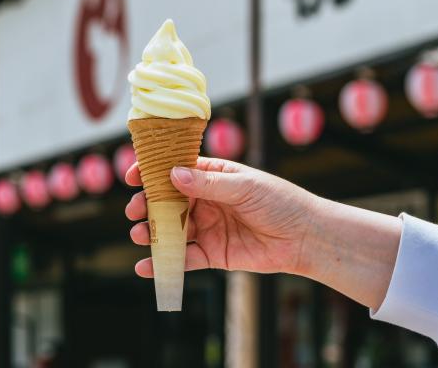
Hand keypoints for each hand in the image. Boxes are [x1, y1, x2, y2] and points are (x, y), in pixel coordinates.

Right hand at [125, 157, 318, 277]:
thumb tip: (173, 174)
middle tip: (135, 210)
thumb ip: (208, 183)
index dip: (153, 172)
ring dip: (152, 232)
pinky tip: (146, 267)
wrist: (305, 238)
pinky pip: (183, 259)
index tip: (132, 176)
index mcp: (212, 176)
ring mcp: (206, 228)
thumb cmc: (279, 202)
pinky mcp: (212, 254)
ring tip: (140, 234)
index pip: (176, 170)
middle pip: (167, 202)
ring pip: (171, 230)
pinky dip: (164, 264)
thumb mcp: (244, 186)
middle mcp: (204, 201)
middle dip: (147, 205)